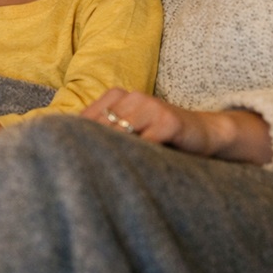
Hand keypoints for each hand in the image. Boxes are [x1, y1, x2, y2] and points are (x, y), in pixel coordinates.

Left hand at [81, 88, 272, 164]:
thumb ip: (106, 134)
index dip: (75, 141)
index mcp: (117, 95)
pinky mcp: (168, 121)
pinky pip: (145, 143)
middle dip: (92, 150)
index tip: (68, 162)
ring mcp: (150, 105)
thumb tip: (69, 150)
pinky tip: (133, 173)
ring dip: (112, 156)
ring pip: (119, 134)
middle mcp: (131, 96)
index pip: (85, 119)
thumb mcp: (130, 132)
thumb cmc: (160, 137)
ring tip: (105, 176)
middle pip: (100, 127)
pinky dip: (138, 159)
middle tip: (81, 173)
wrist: (204, 133)